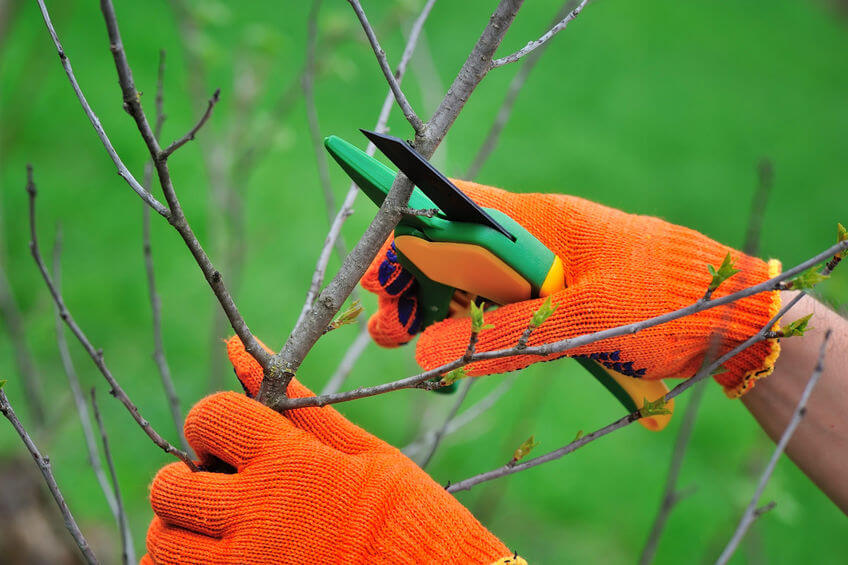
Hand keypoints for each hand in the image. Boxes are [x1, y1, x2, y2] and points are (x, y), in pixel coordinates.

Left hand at [143, 337, 519, 563]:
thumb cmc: (403, 507)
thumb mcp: (359, 448)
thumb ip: (296, 402)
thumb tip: (240, 349)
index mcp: (285, 461)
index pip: (208, 417)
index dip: (213, 421)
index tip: (232, 437)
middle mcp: (255, 513)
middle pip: (169, 488)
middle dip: (186, 481)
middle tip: (221, 488)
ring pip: (163, 546)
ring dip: (179, 532)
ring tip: (216, 531)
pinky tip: (229, 557)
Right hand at [363, 181, 780, 396]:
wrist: (729, 316)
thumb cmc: (662, 300)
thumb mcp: (578, 319)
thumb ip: (501, 334)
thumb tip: (424, 351)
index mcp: (540, 223)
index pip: (460, 211)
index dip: (412, 232)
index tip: (376, 262)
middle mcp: (538, 243)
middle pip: (460, 255)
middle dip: (415, 282)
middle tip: (380, 318)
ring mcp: (549, 275)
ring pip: (478, 286)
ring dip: (438, 310)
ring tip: (397, 339)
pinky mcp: (561, 304)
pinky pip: (505, 312)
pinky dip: (474, 329)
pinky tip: (447, 350)